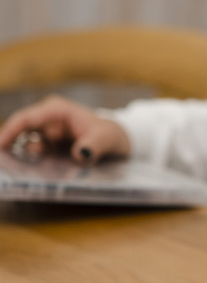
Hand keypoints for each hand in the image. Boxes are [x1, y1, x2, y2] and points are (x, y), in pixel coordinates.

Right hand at [0, 94, 130, 162]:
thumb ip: (95, 146)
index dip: (9, 132)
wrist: (119, 141)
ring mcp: (47, 131)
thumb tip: (81, 153)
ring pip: (25, 143)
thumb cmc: (111, 135)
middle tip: (4, 163)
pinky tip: (29, 172)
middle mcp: (48, 118)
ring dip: (21, 156)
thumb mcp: (107, 140)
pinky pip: (35, 152)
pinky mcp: (49, 143)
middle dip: (9, 145)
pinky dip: (31, 161)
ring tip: (15, 170)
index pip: (26, 119)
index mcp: (57, 110)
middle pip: (19, 130)